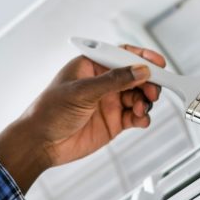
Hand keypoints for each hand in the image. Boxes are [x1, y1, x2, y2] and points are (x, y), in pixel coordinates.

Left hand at [0, 45, 165, 191]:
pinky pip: (135, 116)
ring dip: (145, 101)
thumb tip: (139, 71)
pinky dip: (142, 117)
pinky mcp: (113, 122)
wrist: (40, 144)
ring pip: (138, 96)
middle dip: (148, 82)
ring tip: (140, 108)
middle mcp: (103, 83)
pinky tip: (140, 119)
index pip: (122, 55)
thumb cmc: (49, 111)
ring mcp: (109, 102)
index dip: (142, 57)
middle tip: (152, 91)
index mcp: (92, 66)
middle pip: (136, 76)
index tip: (158, 63)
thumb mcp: (82, 91)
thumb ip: (114, 81)